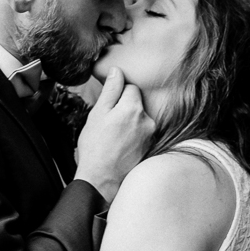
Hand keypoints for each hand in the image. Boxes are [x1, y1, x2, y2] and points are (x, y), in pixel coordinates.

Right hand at [74, 70, 154, 202]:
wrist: (103, 180)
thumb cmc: (96, 147)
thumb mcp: (97, 114)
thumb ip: (110, 90)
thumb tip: (117, 71)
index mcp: (133, 108)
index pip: (131, 88)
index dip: (117, 95)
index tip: (108, 107)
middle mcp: (148, 120)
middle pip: (137, 104)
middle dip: (124, 108)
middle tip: (109, 124)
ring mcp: (152, 134)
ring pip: (140, 119)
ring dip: (130, 122)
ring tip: (114, 138)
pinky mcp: (153, 147)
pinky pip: (144, 133)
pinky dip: (134, 135)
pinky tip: (122, 146)